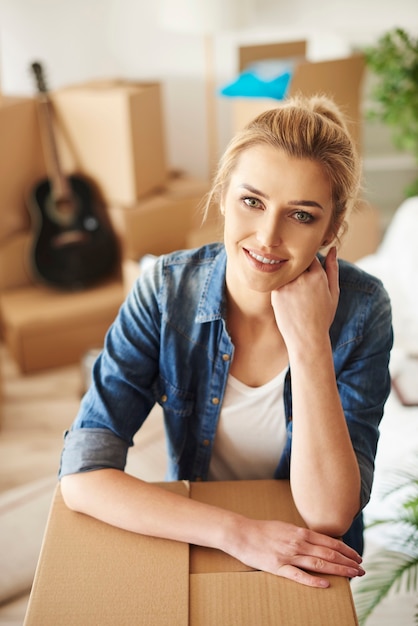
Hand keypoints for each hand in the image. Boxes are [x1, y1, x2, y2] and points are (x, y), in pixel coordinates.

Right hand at [227, 516, 364, 587]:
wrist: (241, 533)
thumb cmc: (263, 530)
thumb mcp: (285, 527)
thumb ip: (301, 535)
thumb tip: (317, 541)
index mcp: (300, 532)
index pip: (329, 542)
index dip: (346, 550)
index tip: (357, 557)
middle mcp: (298, 542)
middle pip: (328, 553)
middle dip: (347, 562)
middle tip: (361, 569)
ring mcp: (289, 555)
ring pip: (319, 564)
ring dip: (338, 570)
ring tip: (353, 576)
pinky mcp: (278, 567)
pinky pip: (299, 575)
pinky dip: (314, 580)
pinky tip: (326, 584)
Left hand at [270, 247, 339, 350]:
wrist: (307, 339)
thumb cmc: (322, 316)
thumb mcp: (333, 292)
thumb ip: (333, 269)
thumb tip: (333, 249)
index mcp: (318, 276)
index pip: (310, 257)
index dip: (309, 264)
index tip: (308, 274)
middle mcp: (302, 278)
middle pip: (296, 263)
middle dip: (298, 269)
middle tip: (301, 286)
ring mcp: (287, 285)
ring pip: (285, 271)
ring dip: (288, 277)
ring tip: (296, 296)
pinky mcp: (276, 293)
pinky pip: (277, 282)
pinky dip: (281, 287)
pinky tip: (288, 302)